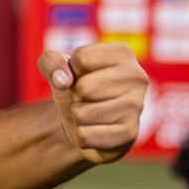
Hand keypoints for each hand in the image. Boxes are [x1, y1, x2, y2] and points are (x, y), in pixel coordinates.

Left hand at [38, 42, 147, 163]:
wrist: (85, 122)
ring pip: (82, 113)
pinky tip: (94, 129)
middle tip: (85, 97)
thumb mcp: (56, 68)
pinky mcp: (129, 133)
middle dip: (75, 95)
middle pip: (84, 87)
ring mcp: (137, 106)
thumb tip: (63, 80)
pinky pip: (85, 135)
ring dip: (77, 115)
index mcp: (122, 53)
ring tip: (90, 111)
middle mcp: (137, 76)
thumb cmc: (74, 88)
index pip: (81, 58)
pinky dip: (80, 134)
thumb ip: (50, 62)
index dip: (70, 70)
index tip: (80, 75)